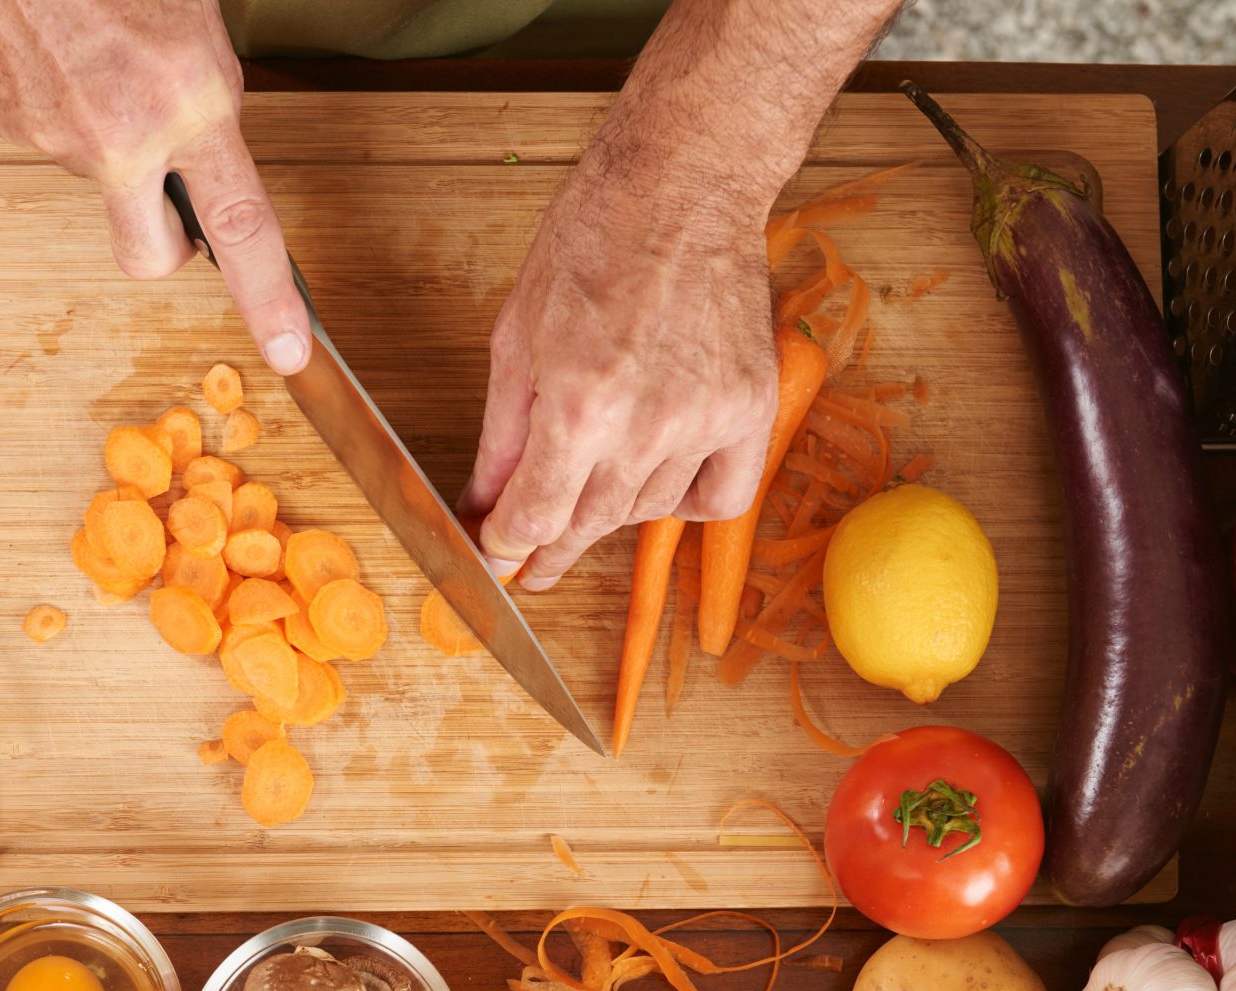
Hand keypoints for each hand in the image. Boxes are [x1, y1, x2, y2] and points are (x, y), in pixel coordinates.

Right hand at [0, 0, 310, 374]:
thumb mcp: (192, 20)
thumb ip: (207, 98)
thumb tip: (209, 142)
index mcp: (186, 101)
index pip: (242, 226)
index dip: (269, 297)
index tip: (288, 348)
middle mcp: (119, 135)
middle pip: (149, 257)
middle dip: (167, 244)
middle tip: (171, 194)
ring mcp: (53, 136)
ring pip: (97, 181)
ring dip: (107, 144)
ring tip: (99, 63)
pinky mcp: (4, 122)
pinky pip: (48, 140)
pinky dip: (60, 110)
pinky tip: (58, 57)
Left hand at [463, 153, 778, 590]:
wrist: (683, 186)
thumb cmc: (594, 239)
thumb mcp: (517, 337)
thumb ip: (502, 438)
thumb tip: (483, 506)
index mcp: (579, 405)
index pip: (536, 517)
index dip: (507, 545)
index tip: (499, 554)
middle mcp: (647, 425)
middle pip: (590, 525)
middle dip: (552, 547)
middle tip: (533, 561)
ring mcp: (707, 420)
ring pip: (649, 512)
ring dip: (611, 510)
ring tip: (592, 481)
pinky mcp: (751, 408)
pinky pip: (721, 497)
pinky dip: (689, 502)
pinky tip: (662, 482)